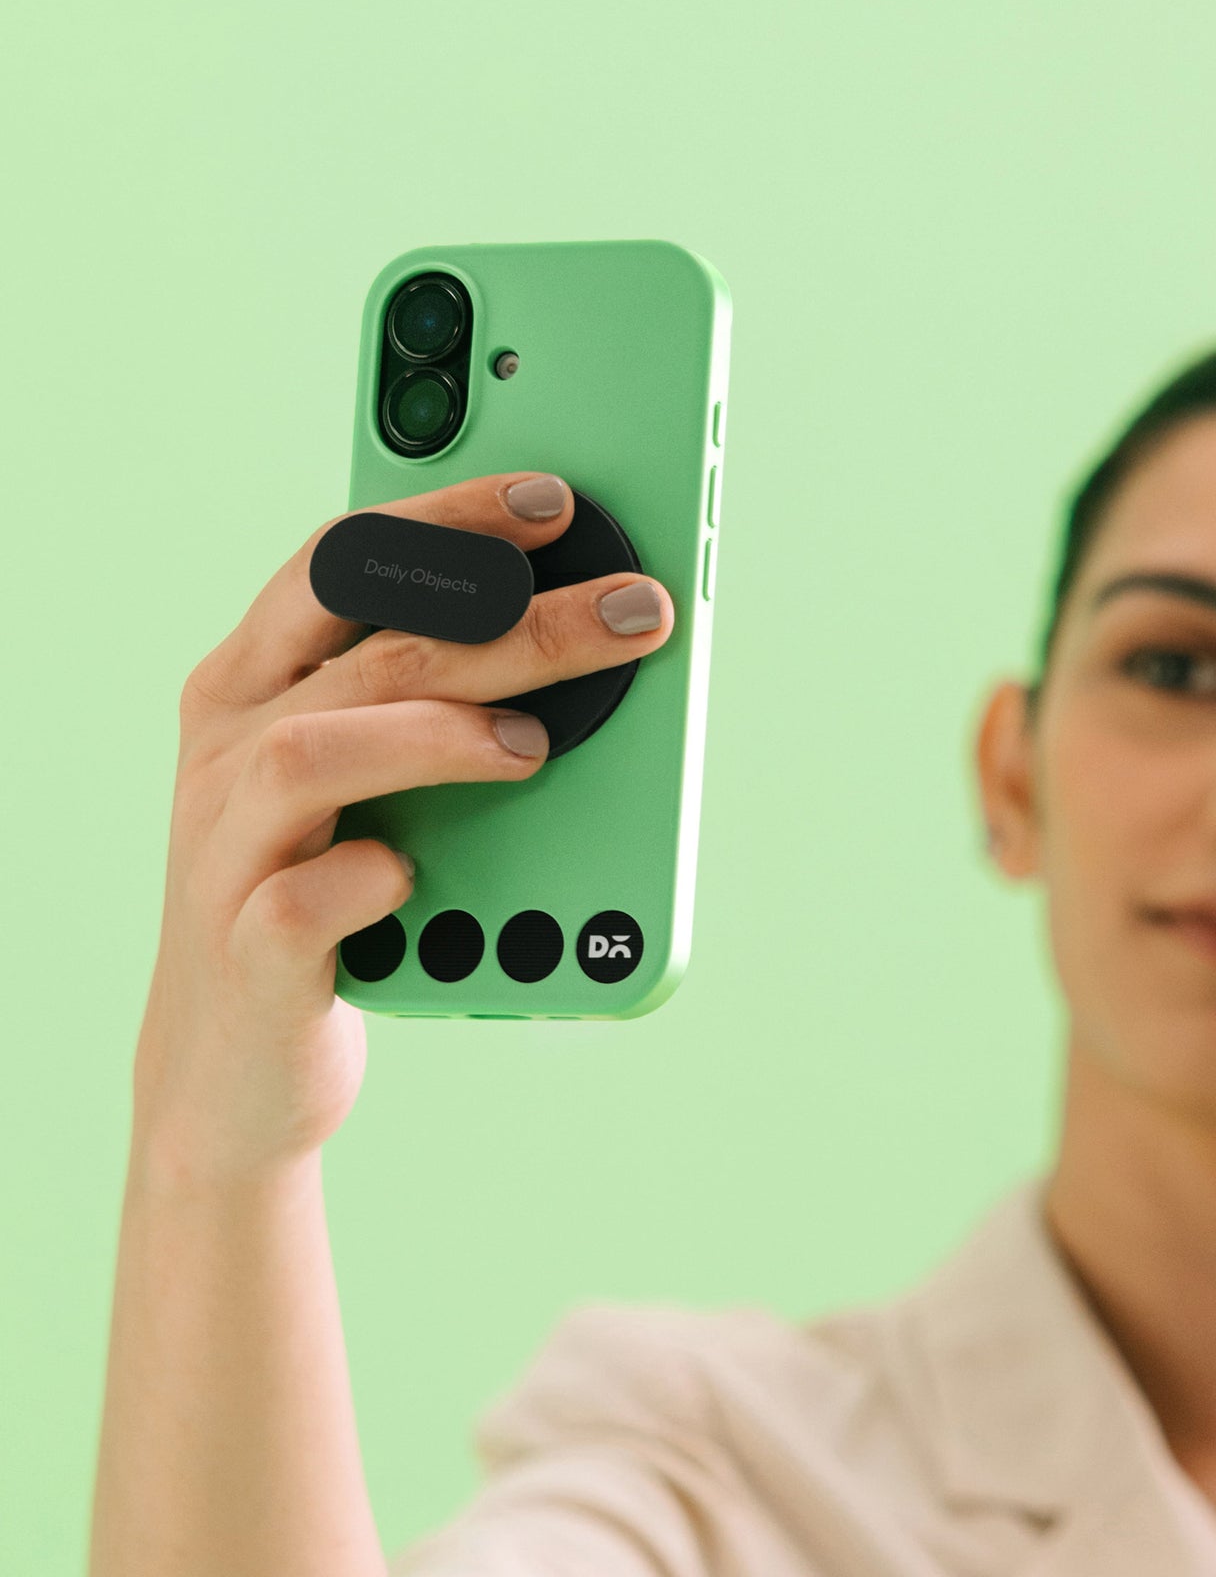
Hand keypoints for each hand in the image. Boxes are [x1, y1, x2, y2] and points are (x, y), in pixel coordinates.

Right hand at [132, 472, 673, 1185]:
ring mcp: (226, 851)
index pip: (342, 560)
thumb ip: (420, 700)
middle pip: (366, 648)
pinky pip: (303, 901)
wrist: (231, 1075)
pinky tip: (422, 878)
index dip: (448, 521)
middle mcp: (225, 750)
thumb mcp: (357, 779)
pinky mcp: (248, 955)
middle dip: (510, 620)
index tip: (553, 501)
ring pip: (315, 753)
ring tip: (535, 749)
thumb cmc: (316, 895)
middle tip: (629, 613)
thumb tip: (571, 624)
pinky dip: (374, 879)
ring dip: (439, 736)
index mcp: (250, 683)